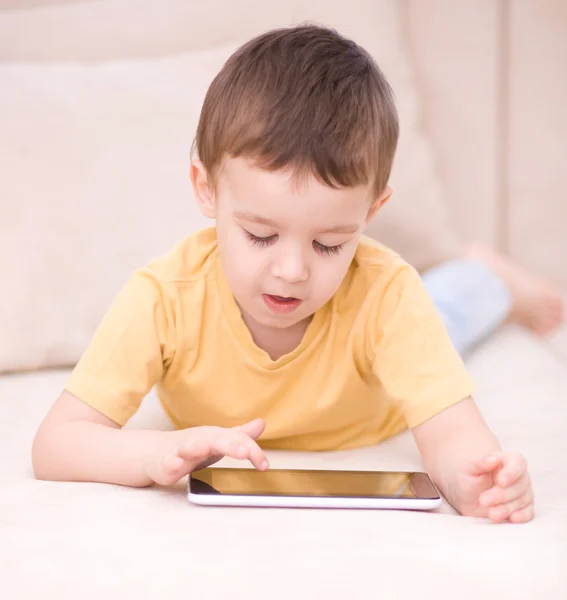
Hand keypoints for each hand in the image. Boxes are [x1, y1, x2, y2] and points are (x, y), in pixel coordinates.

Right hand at [142, 418, 268, 484]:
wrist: (155, 451)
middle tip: (245, 452)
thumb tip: (262, 423)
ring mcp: (182, 450)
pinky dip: (172, 463)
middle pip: (218, 440)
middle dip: (231, 445)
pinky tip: (176, 465)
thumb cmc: (192, 447)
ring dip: (199, 447)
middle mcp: (201, 440)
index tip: (265, 465)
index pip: (238, 441)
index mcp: (216, 436)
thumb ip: (240, 435)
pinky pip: (168, 462)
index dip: (253, 452)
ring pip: (191, 447)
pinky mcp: (166, 462)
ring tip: (206, 449)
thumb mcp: (218, 441)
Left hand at [454, 452, 533, 522]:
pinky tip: (513, 519)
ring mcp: (522, 492)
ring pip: (522, 500)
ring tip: (491, 514)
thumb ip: (481, 462)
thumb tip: (494, 458)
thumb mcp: (469, 467)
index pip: (518, 462)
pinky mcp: (522, 508)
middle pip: (519, 485)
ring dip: (507, 508)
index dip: (512, 472)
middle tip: (483, 501)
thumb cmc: (468, 476)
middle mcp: (518, 476)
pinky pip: (528, 512)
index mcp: (506, 460)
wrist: (465, 493)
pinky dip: (523, 516)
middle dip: (501, 495)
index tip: (500, 482)